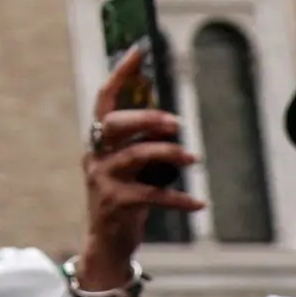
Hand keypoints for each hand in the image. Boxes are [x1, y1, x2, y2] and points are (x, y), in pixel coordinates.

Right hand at [79, 60, 189, 275]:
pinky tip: (199, 203)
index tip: (138, 51)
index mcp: (99, 142)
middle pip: (115, 124)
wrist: (106, 245)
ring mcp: (103, 181)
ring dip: (170, 155)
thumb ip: (140, 144)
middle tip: (176, 123)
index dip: (120, 75)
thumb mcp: (129, 168)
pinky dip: (179, 199)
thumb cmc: (124, 199)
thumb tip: (169, 120)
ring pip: (136, 156)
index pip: (104, 100)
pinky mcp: (117, 204)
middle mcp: (96, 156)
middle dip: (147, 118)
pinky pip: (152, 195)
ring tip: (194, 159)